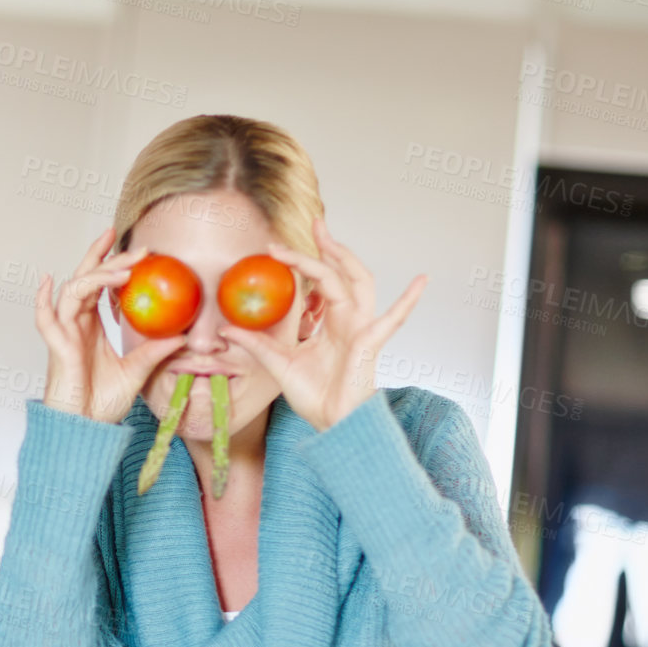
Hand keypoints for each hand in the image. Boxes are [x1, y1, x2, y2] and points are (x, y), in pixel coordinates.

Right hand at [38, 226, 186, 422]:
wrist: (86, 428)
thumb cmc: (103, 403)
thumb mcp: (137, 371)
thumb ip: (155, 351)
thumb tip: (183, 335)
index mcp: (92, 326)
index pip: (101, 286)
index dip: (115, 265)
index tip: (140, 252)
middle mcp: (77, 324)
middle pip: (86, 279)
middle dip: (103, 256)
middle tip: (125, 239)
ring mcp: (65, 333)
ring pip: (74, 291)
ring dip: (96, 275)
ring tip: (122, 268)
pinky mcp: (58, 347)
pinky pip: (45, 319)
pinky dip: (43, 299)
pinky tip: (49, 280)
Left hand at [220, 217, 425, 432]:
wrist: (332, 424)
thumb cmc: (315, 397)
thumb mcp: (278, 364)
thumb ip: (256, 343)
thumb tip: (226, 328)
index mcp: (330, 324)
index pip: (318, 283)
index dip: (301, 262)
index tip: (276, 248)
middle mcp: (348, 320)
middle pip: (341, 273)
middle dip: (329, 246)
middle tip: (315, 222)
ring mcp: (362, 328)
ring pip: (358, 283)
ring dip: (346, 259)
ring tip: (331, 239)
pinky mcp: (371, 342)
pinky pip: (393, 319)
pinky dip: (409, 300)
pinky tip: (421, 281)